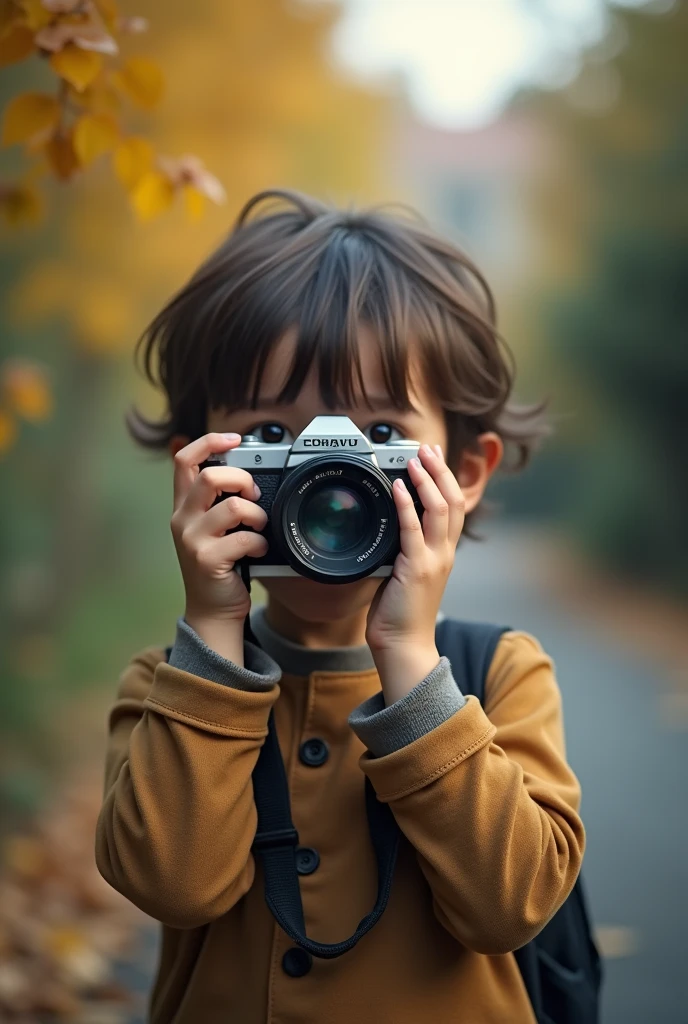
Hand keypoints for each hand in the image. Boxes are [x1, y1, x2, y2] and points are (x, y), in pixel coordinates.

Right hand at [170, 432, 267, 662]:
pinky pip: (244, 538)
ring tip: (259, 528)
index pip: (184, 459)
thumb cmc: (221, 566)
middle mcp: (182, 520)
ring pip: (233, 507)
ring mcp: (192, 540)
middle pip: (210, 477)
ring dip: (257, 515)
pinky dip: (260, 543)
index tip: (234, 439)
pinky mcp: (207, 560)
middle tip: (253, 497)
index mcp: (184, 506)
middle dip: (242, 480)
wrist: (213, 611)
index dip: (209, 442)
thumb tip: (249, 474)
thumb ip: (220, 502)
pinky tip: (259, 551)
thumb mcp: (214, 528)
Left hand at [366, 444, 464, 703]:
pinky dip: (407, 504)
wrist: (404, 645)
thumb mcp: (405, 573)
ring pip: (440, 510)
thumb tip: (386, 527)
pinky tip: (400, 486)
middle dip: (441, 470)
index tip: (434, 458)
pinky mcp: (417, 569)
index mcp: (444, 553)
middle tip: (428, 448)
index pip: (453, 507)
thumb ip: (402, 549)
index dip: (445, 480)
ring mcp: (434, 560)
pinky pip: (413, 529)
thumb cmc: (399, 614)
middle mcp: (445, 553)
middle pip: (453, 501)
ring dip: (428, 480)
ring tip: (417, 458)